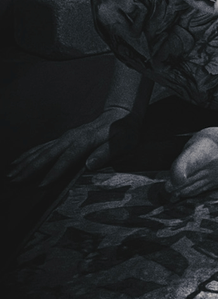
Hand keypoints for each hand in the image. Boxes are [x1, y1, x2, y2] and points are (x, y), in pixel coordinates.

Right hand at [8, 105, 141, 186]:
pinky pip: (43, 147)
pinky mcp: (64, 139)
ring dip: (26, 162)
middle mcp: (71, 137)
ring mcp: (66, 137)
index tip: (41, 185)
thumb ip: (107, 152)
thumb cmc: (124, 131)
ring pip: (42, 150)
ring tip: (11, 173)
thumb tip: (90, 164)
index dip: (54, 172)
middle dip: (30, 168)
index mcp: (85, 140)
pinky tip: (20, 161)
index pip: (66, 158)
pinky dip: (30, 154)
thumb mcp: (123, 142)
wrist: (121, 114)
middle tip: (15, 181)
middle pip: (47, 153)